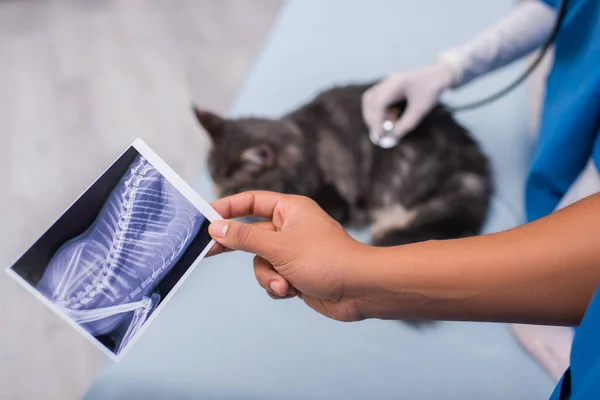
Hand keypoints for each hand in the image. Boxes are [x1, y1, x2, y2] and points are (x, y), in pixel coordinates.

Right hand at [207, 191, 368, 321]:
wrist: (360, 289)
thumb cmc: (325, 259)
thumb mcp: (279, 246)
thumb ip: (244, 237)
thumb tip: (216, 228)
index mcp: (290, 209)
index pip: (251, 201)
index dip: (227, 207)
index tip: (204, 217)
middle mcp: (291, 227)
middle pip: (251, 234)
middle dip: (239, 247)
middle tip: (207, 252)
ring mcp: (293, 251)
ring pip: (260, 261)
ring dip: (268, 276)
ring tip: (285, 282)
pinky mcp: (296, 273)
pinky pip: (273, 277)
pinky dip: (279, 286)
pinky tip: (293, 290)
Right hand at [362, 62, 453, 144]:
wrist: (439, 74)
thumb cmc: (432, 90)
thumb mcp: (421, 109)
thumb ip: (406, 124)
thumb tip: (393, 137)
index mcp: (396, 83)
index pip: (378, 103)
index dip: (376, 121)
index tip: (379, 136)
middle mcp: (389, 81)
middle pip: (369, 100)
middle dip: (371, 119)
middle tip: (378, 135)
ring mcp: (388, 83)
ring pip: (371, 100)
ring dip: (375, 115)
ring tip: (388, 126)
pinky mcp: (389, 87)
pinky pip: (377, 100)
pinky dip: (381, 112)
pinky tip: (393, 117)